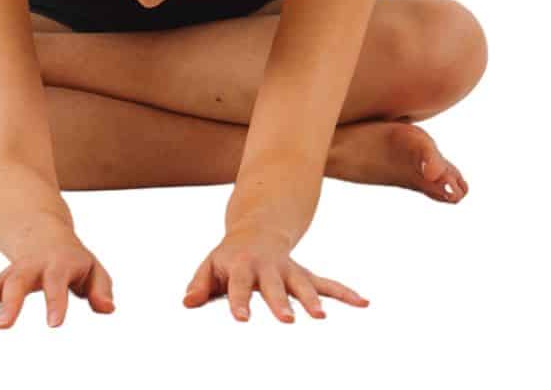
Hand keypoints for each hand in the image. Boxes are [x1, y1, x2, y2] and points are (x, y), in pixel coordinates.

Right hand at [0, 235, 114, 327]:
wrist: (46, 235)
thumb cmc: (73, 261)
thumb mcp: (94, 271)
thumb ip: (102, 289)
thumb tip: (107, 309)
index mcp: (58, 264)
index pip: (58, 284)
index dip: (57, 303)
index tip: (55, 324)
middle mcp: (31, 267)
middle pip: (18, 282)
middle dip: (10, 304)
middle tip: (3, 327)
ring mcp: (11, 273)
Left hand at [183, 229, 368, 322]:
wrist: (257, 229)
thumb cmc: (229, 256)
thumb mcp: (210, 265)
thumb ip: (200, 284)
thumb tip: (188, 303)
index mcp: (242, 265)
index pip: (238, 286)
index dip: (238, 301)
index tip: (241, 319)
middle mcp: (268, 267)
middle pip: (274, 286)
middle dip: (281, 302)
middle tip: (287, 321)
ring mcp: (289, 270)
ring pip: (304, 284)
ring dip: (313, 300)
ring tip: (321, 317)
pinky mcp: (305, 274)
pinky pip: (328, 283)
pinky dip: (345, 293)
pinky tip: (363, 303)